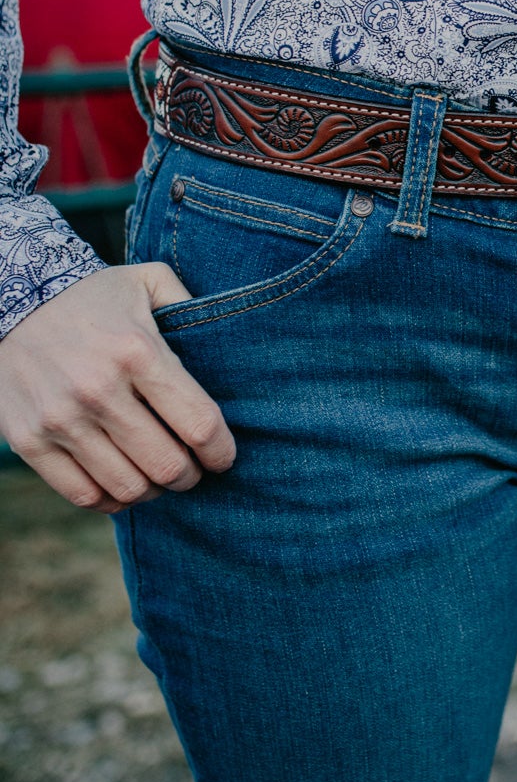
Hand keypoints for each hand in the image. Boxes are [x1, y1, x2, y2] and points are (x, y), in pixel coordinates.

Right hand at [0, 264, 234, 513]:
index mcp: (137, 352)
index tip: (224, 457)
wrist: (8, 297)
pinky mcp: (29, 440)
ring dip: (154, 490)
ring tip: (158, 475)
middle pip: (167, 466)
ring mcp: (60, 419)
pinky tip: (122, 482)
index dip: (222, 451)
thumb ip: (191, 303)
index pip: (199, 424)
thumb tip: (229, 337)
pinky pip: (83, 495)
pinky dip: (112, 500)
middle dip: (190, 476)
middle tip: (192, 469)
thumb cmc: (92, 294)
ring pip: (129, 488)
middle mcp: (98, 389)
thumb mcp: (148, 281)